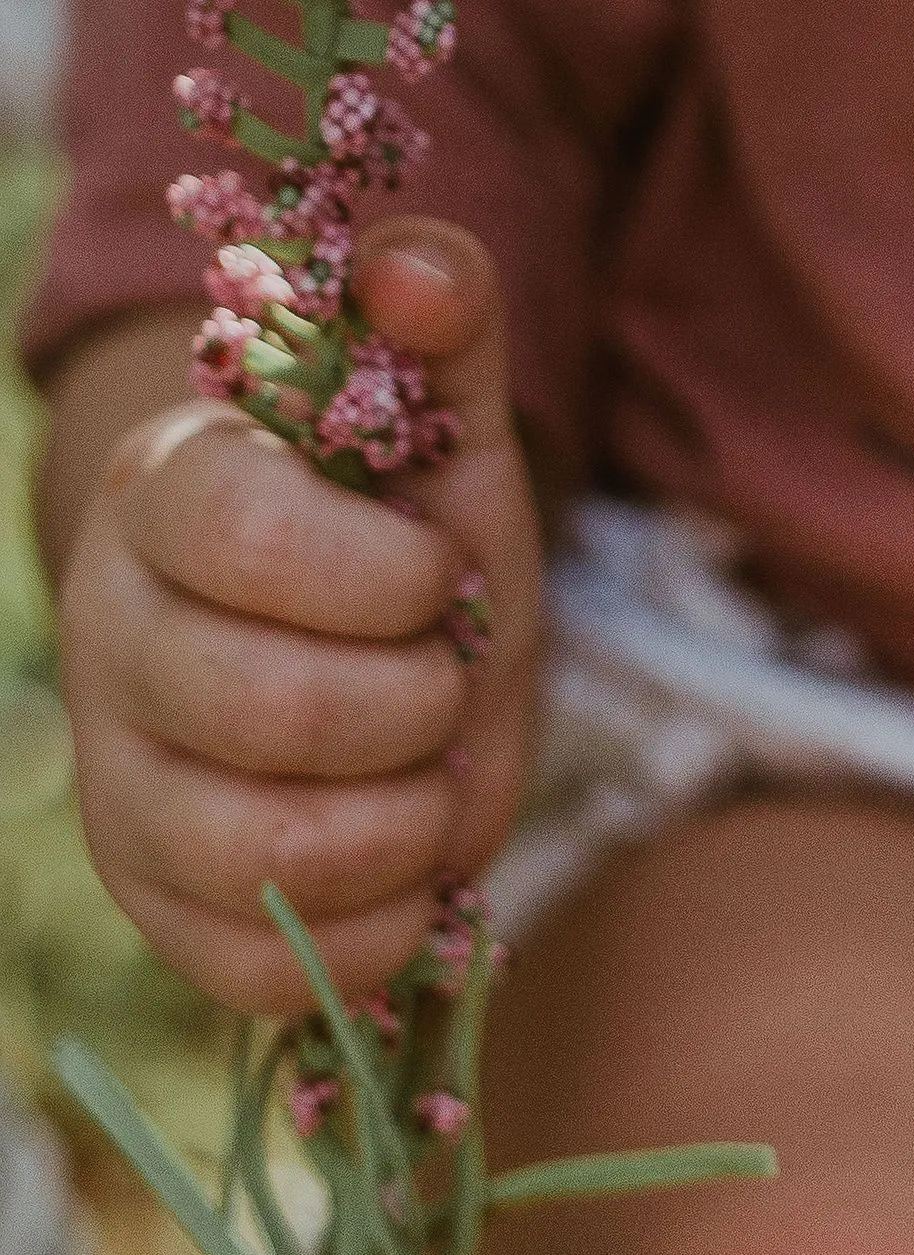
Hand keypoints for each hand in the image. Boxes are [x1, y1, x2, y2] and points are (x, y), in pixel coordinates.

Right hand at [57, 219, 542, 1016]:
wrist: (366, 679)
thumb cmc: (401, 551)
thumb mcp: (442, 439)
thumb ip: (440, 328)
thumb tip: (424, 271)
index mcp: (167, 500)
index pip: (241, 534)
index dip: (377, 576)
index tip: (426, 577)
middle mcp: (113, 644)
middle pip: (272, 711)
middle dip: (414, 710)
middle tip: (436, 687)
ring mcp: (125, 789)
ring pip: (273, 856)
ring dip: (408, 829)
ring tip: (425, 781)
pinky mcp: (166, 912)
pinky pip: (276, 966)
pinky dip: (383, 934)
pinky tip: (401, 870)